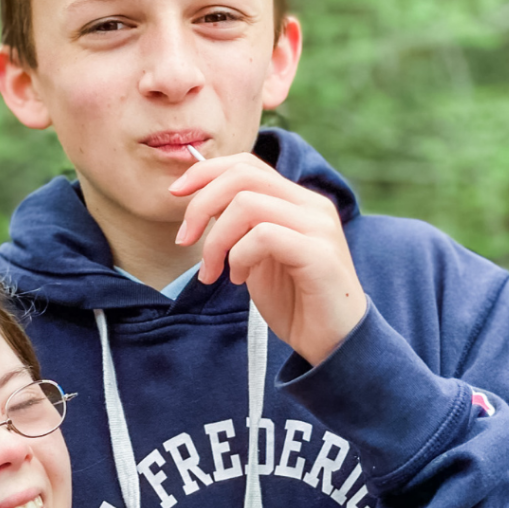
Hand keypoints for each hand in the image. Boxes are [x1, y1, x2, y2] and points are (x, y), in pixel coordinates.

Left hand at [171, 153, 365, 365]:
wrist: (333, 342)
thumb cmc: (294, 301)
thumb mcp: (257, 257)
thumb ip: (240, 228)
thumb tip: (202, 205)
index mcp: (297, 201)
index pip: (247, 164)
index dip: (205, 172)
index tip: (175, 193)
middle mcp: (312, 205)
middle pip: (243, 175)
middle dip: (200, 205)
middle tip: (184, 240)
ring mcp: (318, 227)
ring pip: (247, 204)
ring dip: (215, 240)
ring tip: (212, 271)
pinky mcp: (319, 254)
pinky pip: (263, 236)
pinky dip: (238, 256)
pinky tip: (239, 279)